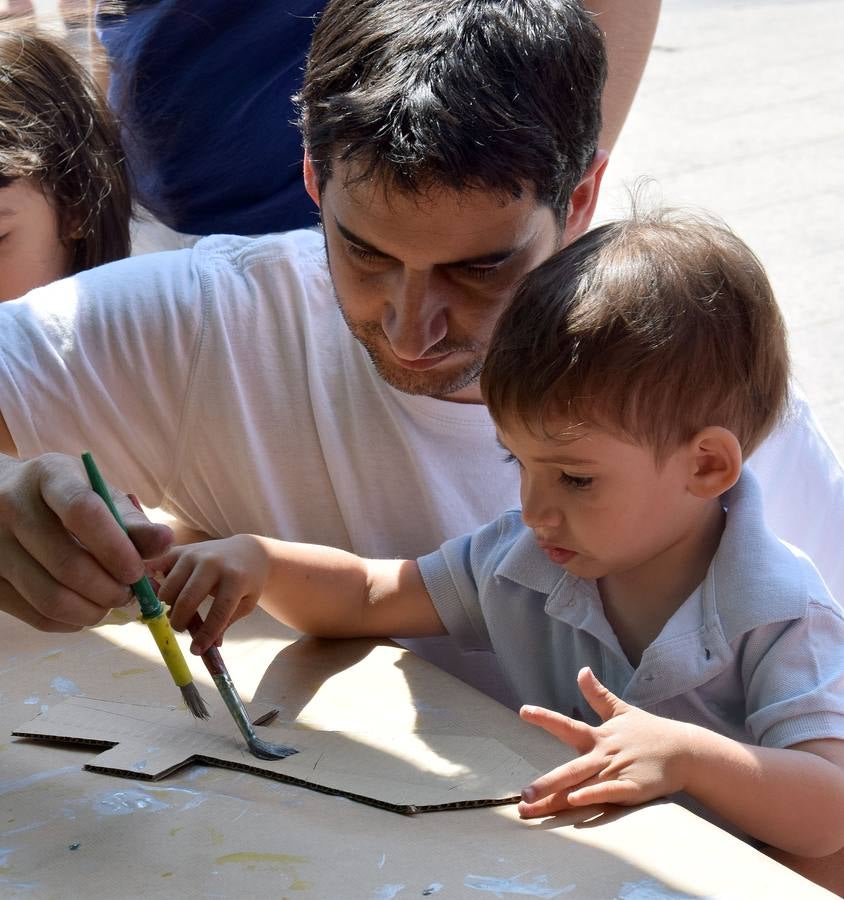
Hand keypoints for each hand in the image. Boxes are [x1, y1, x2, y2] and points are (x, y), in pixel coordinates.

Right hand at [0, 453, 172, 630]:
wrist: (4, 497)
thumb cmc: (67, 497)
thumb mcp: (100, 495)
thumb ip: (132, 522)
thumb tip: (166, 542)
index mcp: (49, 476)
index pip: (83, 512)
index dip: (116, 548)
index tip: (138, 571)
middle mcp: (12, 506)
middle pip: (67, 564)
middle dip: (110, 589)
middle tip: (130, 593)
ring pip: (50, 597)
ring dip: (93, 611)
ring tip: (111, 602)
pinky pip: (35, 615)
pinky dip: (70, 622)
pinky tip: (85, 609)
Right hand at [150, 535, 269, 653]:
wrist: (247, 550)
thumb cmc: (247, 581)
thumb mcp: (246, 603)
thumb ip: (226, 623)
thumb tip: (205, 647)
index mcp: (235, 578)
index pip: (219, 612)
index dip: (206, 634)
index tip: (196, 650)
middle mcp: (213, 564)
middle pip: (187, 600)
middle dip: (180, 622)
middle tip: (181, 629)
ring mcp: (194, 555)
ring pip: (169, 588)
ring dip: (167, 606)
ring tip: (176, 611)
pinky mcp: (181, 550)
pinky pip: (158, 566)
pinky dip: (151, 579)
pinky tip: (155, 589)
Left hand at [518, 667, 690, 817]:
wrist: (684, 751)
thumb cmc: (649, 731)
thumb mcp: (621, 710)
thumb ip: (598, 695)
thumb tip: (582, 670)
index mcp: (598, 736)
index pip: (567, 725)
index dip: (545, 717)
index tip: (523, 710)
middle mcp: (603, 754)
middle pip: (569, 769)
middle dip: (545, 784)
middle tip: (522, 795)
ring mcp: (616, 772)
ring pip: (581, 787)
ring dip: (556, 799)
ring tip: (533, 807)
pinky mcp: (632, 789)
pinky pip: (608, 794)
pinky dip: (591, 796)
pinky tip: (575, 801)